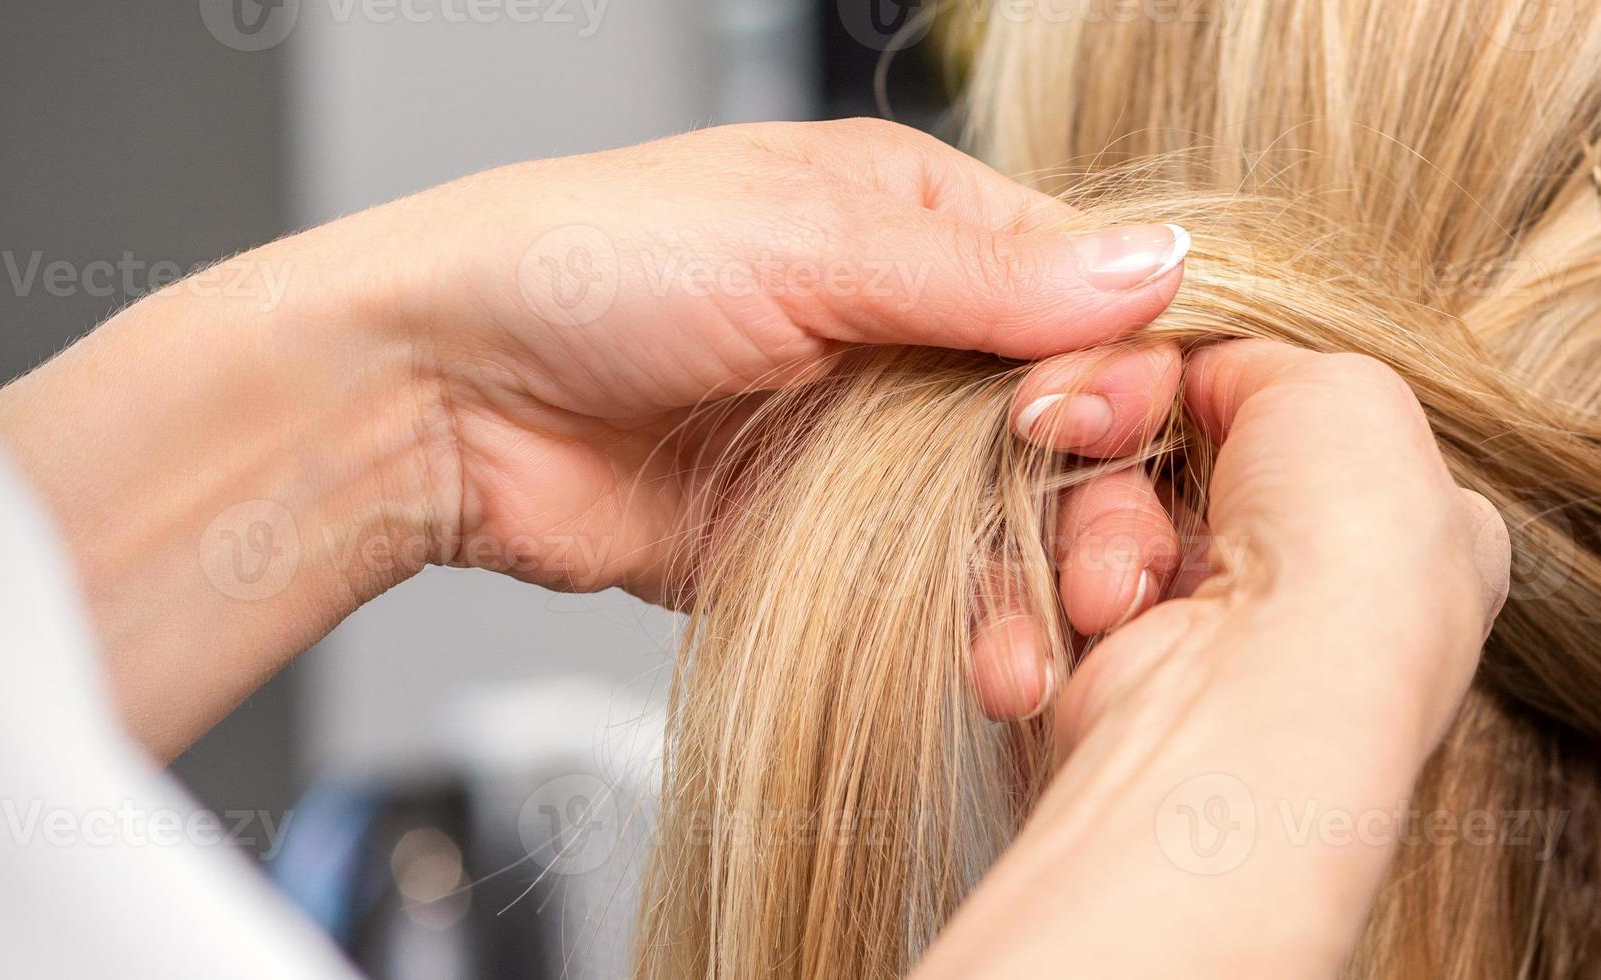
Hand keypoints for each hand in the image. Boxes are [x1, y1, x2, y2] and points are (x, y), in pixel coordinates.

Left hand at [315, 117, 1191, 600]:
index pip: (1090, 298)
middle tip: (1112, 570)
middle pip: (1074, 422)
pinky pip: (938, 590)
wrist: (440, 396)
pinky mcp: (830, 544)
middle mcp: (915, 330)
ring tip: (1060, 634)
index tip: (1099, 429)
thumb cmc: (591, 263)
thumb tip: (1160, 262)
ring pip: (1016, 517)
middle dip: (1107, 498)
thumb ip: (986, 278)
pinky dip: (979, 627)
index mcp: (929, 222)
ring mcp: (875, 445)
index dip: (1124, 370)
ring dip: (1053, 577)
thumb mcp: (808, 244)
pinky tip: (998, 663)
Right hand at [920, 341, 1512, 977]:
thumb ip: (1263, 359)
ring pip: (1094, 528)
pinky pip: (1036, 610)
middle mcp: (1317, 591)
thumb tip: (1198, 370)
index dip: (1201, 388)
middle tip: (1085, 435)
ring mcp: (1219, 650)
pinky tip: (1048, 652)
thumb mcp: (1344, 386)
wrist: (1252, 706)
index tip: (1152, 372)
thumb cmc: (1336, 545)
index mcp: (1400, 521)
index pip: (1279, 419)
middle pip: (1166, 464)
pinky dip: (1026, 617)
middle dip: (1114, 450)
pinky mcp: (1123, 694)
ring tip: (1107, 591)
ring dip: (1082, 539)